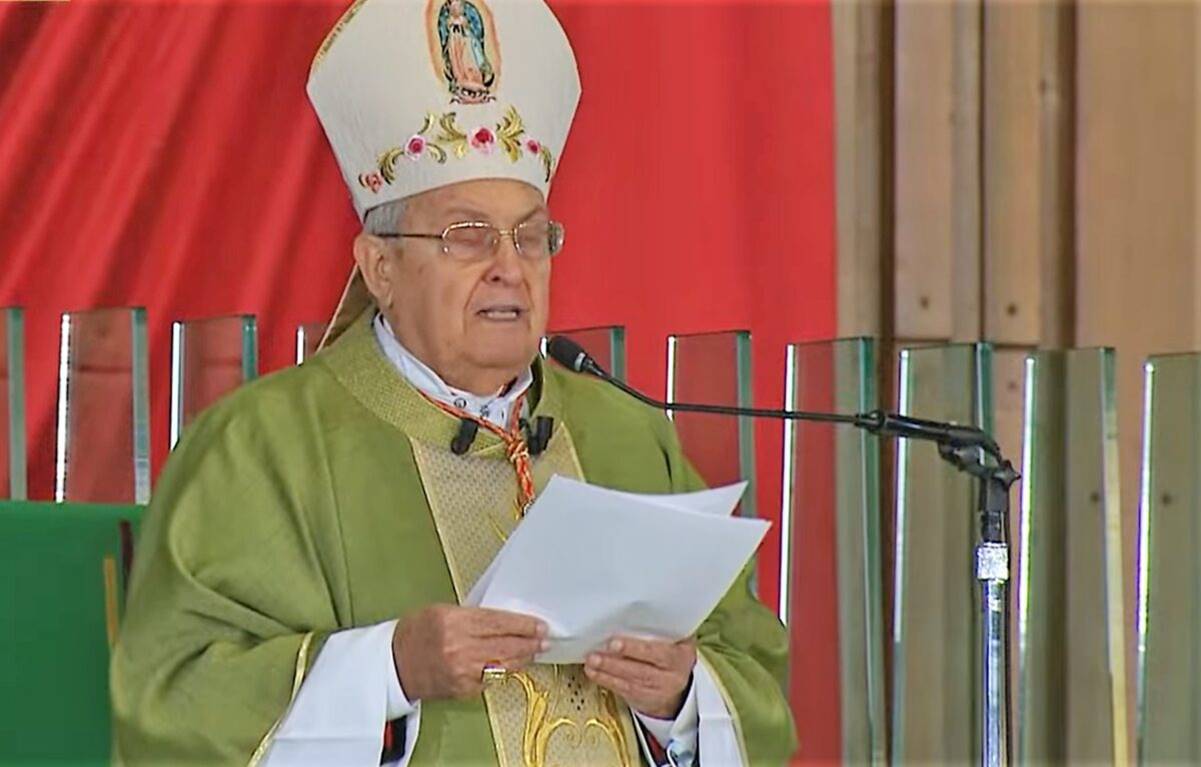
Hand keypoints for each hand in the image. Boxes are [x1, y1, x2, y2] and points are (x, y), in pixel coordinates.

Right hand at [392, 604, 547, 700]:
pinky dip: (504, 671)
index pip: (498, 622)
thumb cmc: (415, 634)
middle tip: (545, 639)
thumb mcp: (441, 611)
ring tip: (535, 651)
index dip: (523, 624)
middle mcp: (459, 647)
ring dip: (523, 658)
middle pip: (506, 644)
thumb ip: (471, 615)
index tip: (538, 624)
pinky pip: (491, 679)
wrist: (393, 665)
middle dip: (530, 642)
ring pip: (504, 664)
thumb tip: (501, 619)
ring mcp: (462, 671)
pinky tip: (513, 665)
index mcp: (454, 622)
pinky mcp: (463, 688)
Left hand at [584, 636, 695, 718]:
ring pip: (630, 681)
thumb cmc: (672, 653)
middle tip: (597, 654)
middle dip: (616, 662)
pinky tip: (594, 672)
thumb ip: (661, 628)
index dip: (636, 649)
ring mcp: (659, 689)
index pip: (660, 652)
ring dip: (607, 671)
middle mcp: (672, 674)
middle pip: (642, 670)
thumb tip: (632, 610)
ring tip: (592, 660)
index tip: (615, 642)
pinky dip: (606, 680)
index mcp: (681, 655)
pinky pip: (624, 690)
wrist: (679, 686)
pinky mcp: (644, 699)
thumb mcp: (677, 640)